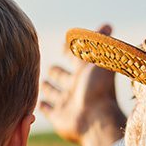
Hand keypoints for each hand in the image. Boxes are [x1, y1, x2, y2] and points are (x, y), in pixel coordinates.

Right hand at [39, 24, 125, 144]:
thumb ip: (101, 42)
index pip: (75, 57)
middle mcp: (76, 87)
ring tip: (42, 84)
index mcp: (86, 73)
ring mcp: (66, 103)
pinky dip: (43, 106)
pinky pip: (48, 110)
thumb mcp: (101, 59)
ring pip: (54, 92)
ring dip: (48, 88)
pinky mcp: (58, 117)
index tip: (64, 45)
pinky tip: (36, 103)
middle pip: (63, 76)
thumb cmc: (99, 89)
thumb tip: (108, 24)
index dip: (70, 50)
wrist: (95, 121)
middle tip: (52, 69)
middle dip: (57, 71)